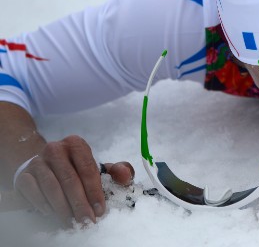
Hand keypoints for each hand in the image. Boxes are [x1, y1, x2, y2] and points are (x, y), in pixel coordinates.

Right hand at [13, 135, 133, 224]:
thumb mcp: (97, 169)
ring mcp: (37, 161)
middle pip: (70, 179)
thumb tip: (126, 175)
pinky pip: (32, 191)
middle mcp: (55, 149)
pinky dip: (43, 204)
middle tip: (87, 221)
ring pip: (51, 186)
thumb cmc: (75, 170)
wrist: (45, 169)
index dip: (95, 192)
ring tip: (71, 222)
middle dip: (80, 204)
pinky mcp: (23, 174)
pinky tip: (52, 213)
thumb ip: (117, 172)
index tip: (100, 210)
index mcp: (76, 144)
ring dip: (62, 208)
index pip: (88, 169)